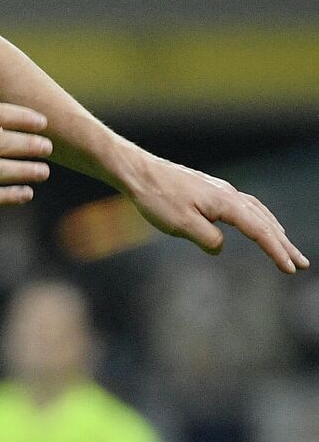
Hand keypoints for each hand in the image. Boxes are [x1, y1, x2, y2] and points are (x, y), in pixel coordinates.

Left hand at [120, 153, 306, 273]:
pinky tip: (256, 225)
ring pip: (258, 212)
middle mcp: (230, 194)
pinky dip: (258, 218)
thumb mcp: (181, 225)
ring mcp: (222, 190)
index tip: (290, 269)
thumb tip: (221, 247)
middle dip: (284, 244)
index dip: (276, 251)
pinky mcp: (211, 190)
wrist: (139, 172)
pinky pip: (245, 206)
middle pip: (265, 222)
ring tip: (286, 247)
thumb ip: (208, 239)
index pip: (260, 231)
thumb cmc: (157, 198)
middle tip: (302, 264)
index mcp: (226, 203)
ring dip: (274, 231)